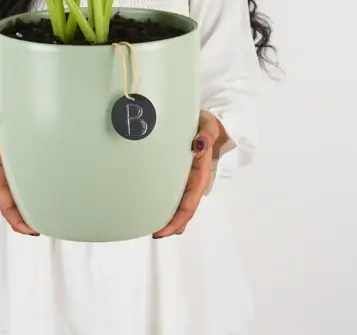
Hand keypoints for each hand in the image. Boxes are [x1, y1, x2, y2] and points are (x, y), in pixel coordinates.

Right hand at [0, 111, 38, 235]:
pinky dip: (36, 197)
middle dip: (28, 221)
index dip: (17, 219)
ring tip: (53, 217)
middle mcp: (4, 183)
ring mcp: (12, 180)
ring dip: (33, 211)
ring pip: (22, 201)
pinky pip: (27, 190)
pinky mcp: (19, 174)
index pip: (6, 204)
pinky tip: (50, 197)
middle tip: (49, 226)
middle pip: (16, 209)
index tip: (31, 229)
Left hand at [153, 111, 229, 238]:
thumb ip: (207, 134)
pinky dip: (163, 202)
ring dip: (167, 217)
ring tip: (147, 225)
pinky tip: (150, 206)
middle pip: (183, 210)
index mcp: (201, 174)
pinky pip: (171, 192)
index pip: (189, 203)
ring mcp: (186, 179)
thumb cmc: (207, 125)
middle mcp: (193, 181)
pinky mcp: (178, 174)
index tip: (162, 231)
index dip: (177, 220)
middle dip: (170, 225)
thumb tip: (200, 143)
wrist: (206, 123)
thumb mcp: (209, 125)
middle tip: (152, 233)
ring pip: (177, 204)